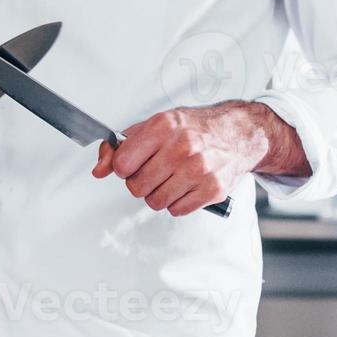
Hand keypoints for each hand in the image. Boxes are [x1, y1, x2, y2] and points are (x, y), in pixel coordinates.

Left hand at [92, 102, 309, 216]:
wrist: (238, 133)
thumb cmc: (193, 128)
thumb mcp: (155, 126)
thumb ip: (121, 146)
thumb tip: (98, 169)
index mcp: (163, 127)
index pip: (122, 164)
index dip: (123, 168)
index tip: (133, 164)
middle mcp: (182, 147)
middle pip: (137, 187)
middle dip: (140, 182)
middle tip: (154, 171)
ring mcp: (199, 170)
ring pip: (155, 202)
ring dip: (158, 194)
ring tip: (170, 178)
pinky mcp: (212, 189)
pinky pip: (176, 210)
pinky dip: (176, 202)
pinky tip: (185, 186)